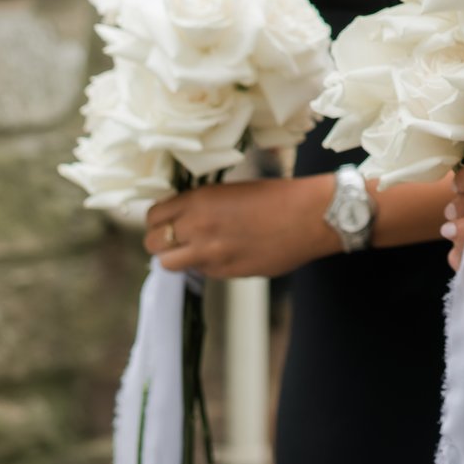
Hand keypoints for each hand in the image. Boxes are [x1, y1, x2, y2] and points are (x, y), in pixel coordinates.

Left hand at [144, 178, 337, 278]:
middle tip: (175, 236)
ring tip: (194, 249)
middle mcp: (198, 228)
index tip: (168, 219)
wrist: (311, 217)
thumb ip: (201, 206)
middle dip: (160, 240)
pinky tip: (227, 252)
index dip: (158, 219)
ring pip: (168, 264)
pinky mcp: (226, 272)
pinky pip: (201, 272)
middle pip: (152, 243)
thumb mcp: (231, 191)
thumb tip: (181, 219)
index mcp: (199, 201)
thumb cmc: (277, 197)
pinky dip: (206, 265)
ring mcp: (211, 254)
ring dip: (177, 257)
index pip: (153, 216)